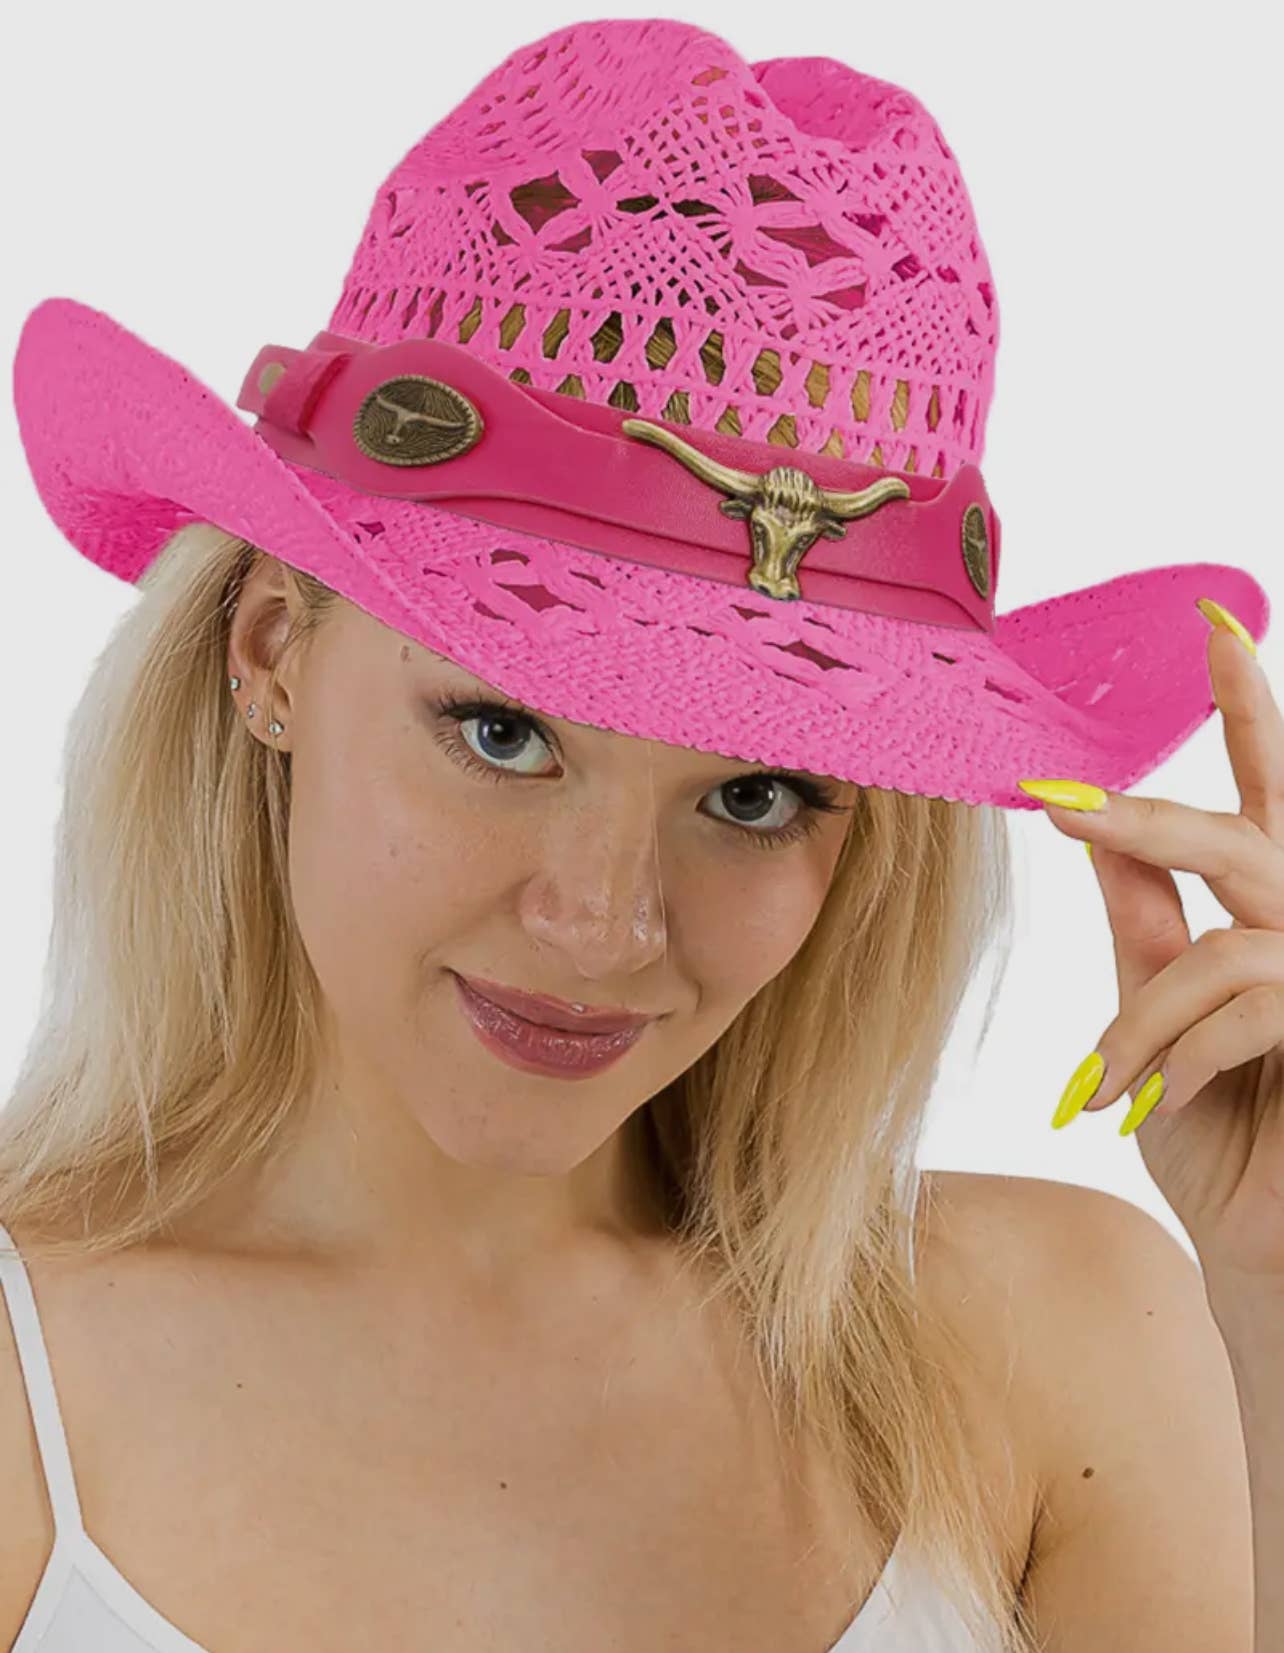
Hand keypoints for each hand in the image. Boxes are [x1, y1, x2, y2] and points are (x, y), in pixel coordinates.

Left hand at [1017, 599, 1283, 1295]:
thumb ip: (1145, 926)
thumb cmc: (1217, 1136)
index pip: (1263, 789)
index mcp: (1271, 911)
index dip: (1246, 703)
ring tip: (1104, 1087)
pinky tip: (1153, 1108)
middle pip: (1243, 832)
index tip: (1212, 617)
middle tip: (1065, 809)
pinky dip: (1179, 1059)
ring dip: (1147, 1018)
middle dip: (1151, 821)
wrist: (1261, 1253)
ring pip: (1227, 941)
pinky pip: (1247, 1003)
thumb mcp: (1154, 1017)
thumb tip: (1095, 837)